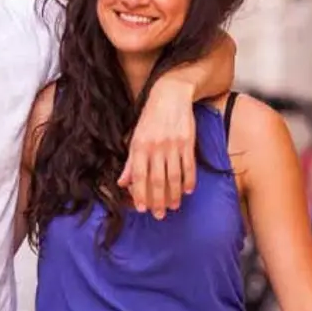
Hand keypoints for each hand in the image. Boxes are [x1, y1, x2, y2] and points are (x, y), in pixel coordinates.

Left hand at [119, 79, 197, 218]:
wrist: (170, 95)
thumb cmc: (150, 118)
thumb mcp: (135, 137)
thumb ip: (130, 162)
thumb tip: (122, 182)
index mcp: (139, 146)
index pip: (139, 176)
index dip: (140, 194)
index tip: (141, 209)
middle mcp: (156, 147)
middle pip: (157, 180)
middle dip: (158, 200)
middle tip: (159, 215)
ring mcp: (173, 145)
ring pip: (174, 176)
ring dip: (174, 195)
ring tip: (173, 207)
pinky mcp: (188, 142)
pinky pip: (189, 166)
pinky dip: (189, 180)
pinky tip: (187, 191)